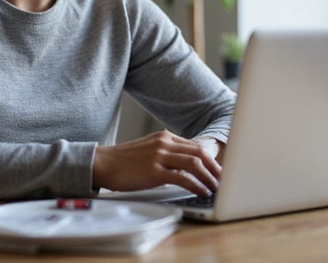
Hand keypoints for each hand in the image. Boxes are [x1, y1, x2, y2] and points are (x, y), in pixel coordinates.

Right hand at [92, 131, 220, 196]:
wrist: (103, 163)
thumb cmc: (124, 161)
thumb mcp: (149, 150)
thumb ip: (167, 154)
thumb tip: (186, 168)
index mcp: (165, 137)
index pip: (196, 146)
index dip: (211, 159)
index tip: (220, 170)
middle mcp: (164, 143)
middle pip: (200, 152)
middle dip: (215, 167)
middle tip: (224, 180)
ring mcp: (159, 156)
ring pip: (195, 163)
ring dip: (209, 177)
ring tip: (217, 188)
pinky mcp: (153, 171)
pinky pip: (182, 177)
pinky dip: (196, 185)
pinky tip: (202, 191)